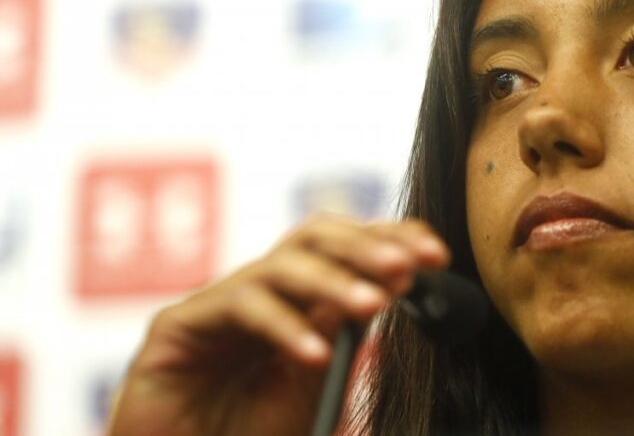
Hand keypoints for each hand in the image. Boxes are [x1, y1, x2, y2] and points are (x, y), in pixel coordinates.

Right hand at [105, 213, 449, 435]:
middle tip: (409, 264)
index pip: (345, 249)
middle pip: (314, 238)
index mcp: (294, 300)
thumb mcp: (310, 385)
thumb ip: (338, 338)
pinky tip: (314, 355)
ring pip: (280, 266)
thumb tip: (384, 290)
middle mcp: (258, 291)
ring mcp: (216, 304)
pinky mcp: (176, 326)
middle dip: (365, 246)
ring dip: (331, 281)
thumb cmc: (245, 435)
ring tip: (372, 304)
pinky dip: (284, 327)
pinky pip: (239, 308)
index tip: (436, 256)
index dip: (390, 241)